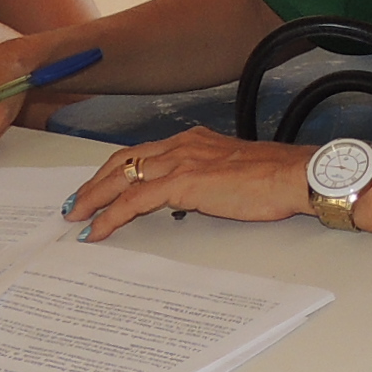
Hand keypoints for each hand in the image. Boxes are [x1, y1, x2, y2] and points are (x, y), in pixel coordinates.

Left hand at [66, 128, 318, 236]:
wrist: (295, 175)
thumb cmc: (276, 178)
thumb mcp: (233, 173)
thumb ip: (209, 179)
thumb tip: (196, 196)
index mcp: (194, 141)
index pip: (142, 153)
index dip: (116, 171)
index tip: (100, 187)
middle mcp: (182, 145)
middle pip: (123, 160)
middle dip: (94, 183)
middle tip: (76, 203)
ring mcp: (181, 161)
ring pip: (121, 177)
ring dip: (93, 199)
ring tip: (77, 218)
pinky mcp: (183, 182)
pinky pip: (134, 200)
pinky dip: (110, 216)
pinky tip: (98, 230)